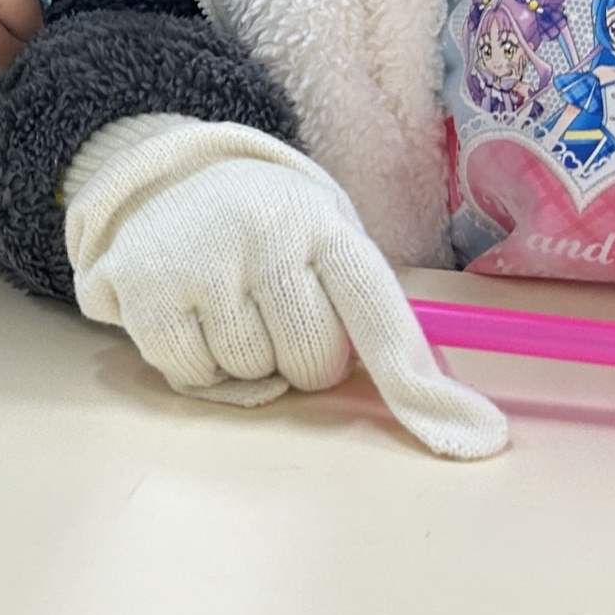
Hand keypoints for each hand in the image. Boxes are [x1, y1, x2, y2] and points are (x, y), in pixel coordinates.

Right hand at [63, 119, 507, 459]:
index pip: (379, 315)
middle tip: (274, 315)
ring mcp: (201, 260)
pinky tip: (187, 315)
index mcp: (324, 226)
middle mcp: (265, 236)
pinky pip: (189, 372)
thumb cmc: (267, 231)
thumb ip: (374, 318)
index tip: (472, 438)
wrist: (163, 176)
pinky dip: (192, 364)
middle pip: (311, 362)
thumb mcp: (327, 242)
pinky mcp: (142, 287)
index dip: (417, 383)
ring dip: (242, 360)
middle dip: (299, 358)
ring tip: (224, 308)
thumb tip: (455, 423)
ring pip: (248, 374)